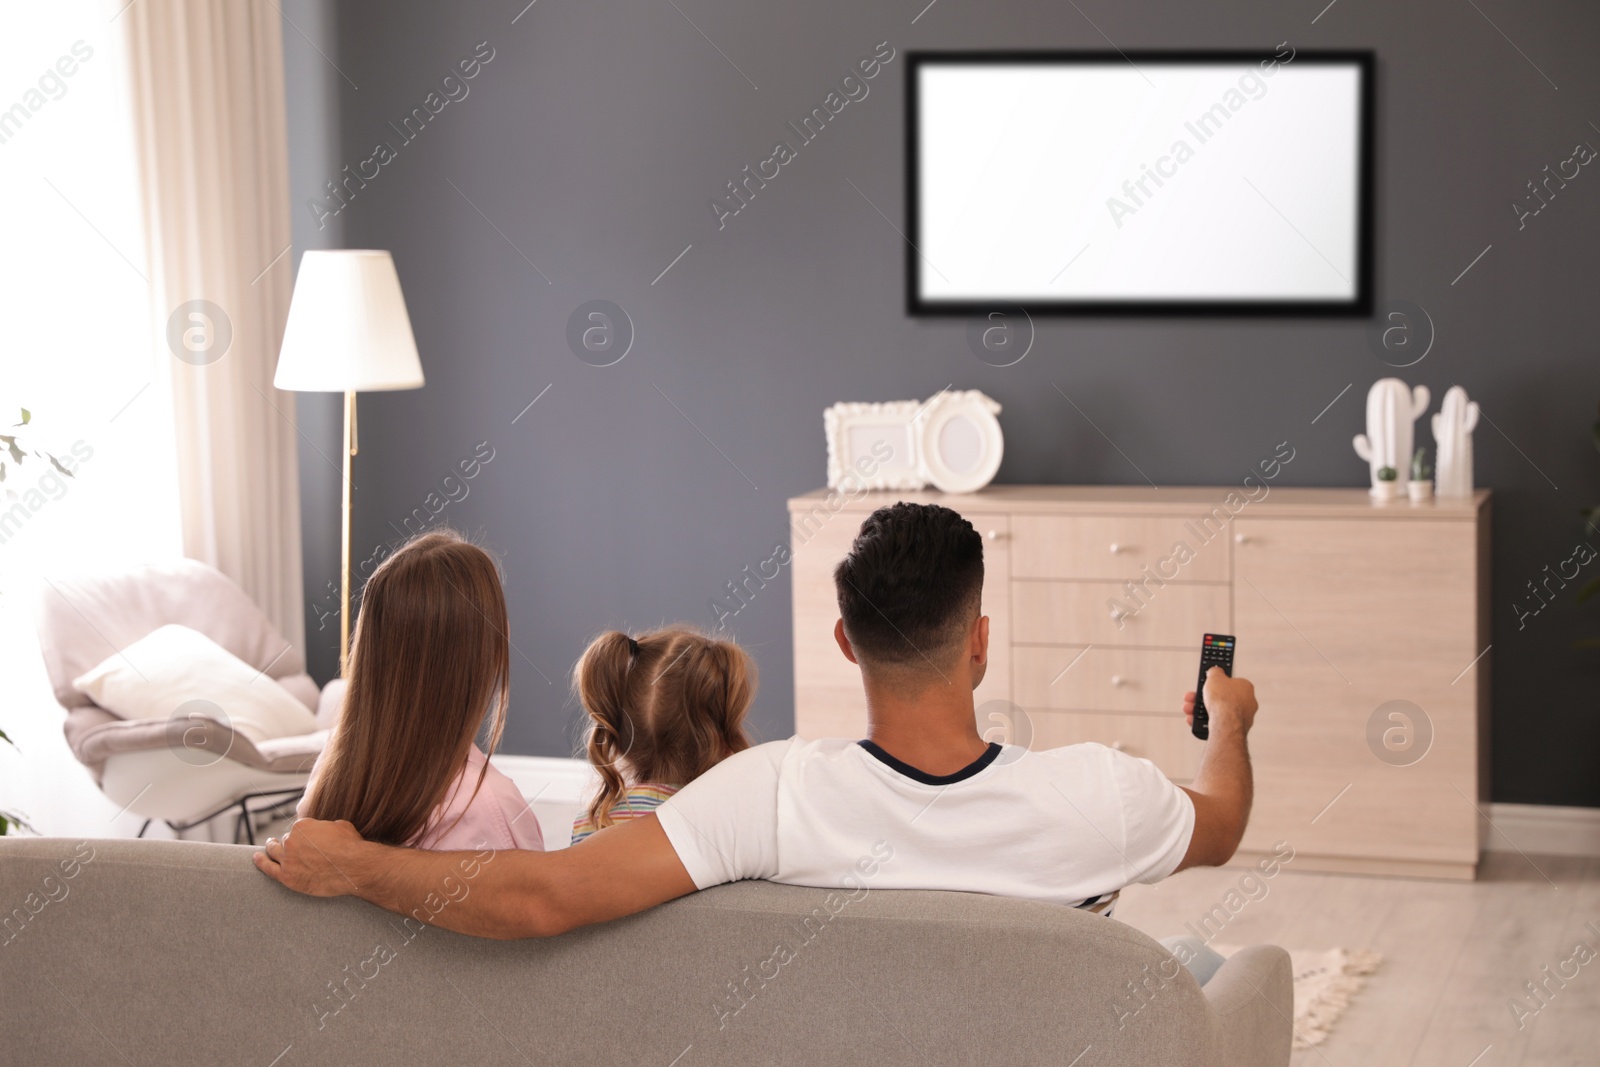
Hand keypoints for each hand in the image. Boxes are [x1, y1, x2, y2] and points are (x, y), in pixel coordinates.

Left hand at [254, 818, 368, 896]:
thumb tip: (325, 830)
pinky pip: (268, 868)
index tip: (308, 840)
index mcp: (303, 826)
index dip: (304, 835)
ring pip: (273, 852)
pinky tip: (256, 858)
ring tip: (270, 846)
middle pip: (285, 840)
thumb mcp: (340, 826)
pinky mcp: (286, 877)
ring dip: (271, 848)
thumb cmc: (351, 846)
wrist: (354, 867)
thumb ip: (326, 827)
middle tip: (290, 845)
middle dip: (289, 843)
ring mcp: (287, 859)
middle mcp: (291, 840)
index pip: (297, 829)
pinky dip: (260, 862)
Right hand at [1183, 668, 1258, 735]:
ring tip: (1190, 709)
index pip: (1230, 682)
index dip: (1215, 683)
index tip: (1207, 683)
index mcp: (1246, 687)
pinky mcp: (1235, 729)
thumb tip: (1214, 671)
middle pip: (1221, 698)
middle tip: (1193, 697)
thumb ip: (1215, 672)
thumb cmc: (1224, 700)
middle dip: (1204, 698)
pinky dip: (1205, 722)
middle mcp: (1247, 703)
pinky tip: (1195, 720)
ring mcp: (1242, 717)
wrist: (1225, 723)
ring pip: (1218, 712)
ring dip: (1200, 710)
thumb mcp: (1215, 676)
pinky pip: (1218, 724)